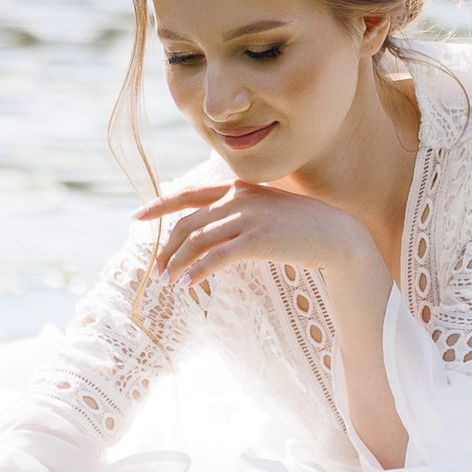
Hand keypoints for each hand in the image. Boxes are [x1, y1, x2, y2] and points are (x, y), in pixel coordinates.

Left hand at [135, 180, 379, 289]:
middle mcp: (238, 198)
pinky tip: (188, 284)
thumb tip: (213, 225)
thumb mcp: (267, 209)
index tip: (136, 216)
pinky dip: (198, 271)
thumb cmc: (301, 227)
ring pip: (196, 241)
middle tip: (156, 270)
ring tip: (168, 281)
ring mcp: (247, 218)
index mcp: (237, 188)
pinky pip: (216, 258)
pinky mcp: (256, 240)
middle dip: (165, 248)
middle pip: (186, 222)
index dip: (159, 205)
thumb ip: (240, 209)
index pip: (187, 194)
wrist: (335, 234)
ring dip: (177, 263)